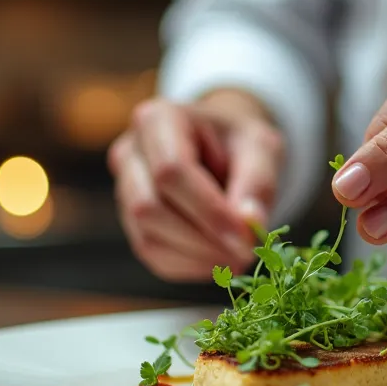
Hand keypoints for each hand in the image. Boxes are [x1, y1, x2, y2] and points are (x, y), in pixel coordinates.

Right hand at [109, 90, 283, 280]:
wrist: (223, 145)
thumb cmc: (239, 141)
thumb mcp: (261, 148)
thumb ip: (258, 182)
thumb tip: (250, 224)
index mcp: (158, 119)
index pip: (171, 171)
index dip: (208, 210)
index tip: (245, 238)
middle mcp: (130, 153)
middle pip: (149, 207)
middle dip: (200, 238)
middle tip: (246, 255)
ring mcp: (125, 189)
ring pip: (147, 236)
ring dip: (196, 257)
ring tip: (238, 258)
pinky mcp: (132, 221)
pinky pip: (152, 254)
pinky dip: (188, 266)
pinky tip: (219, 261)